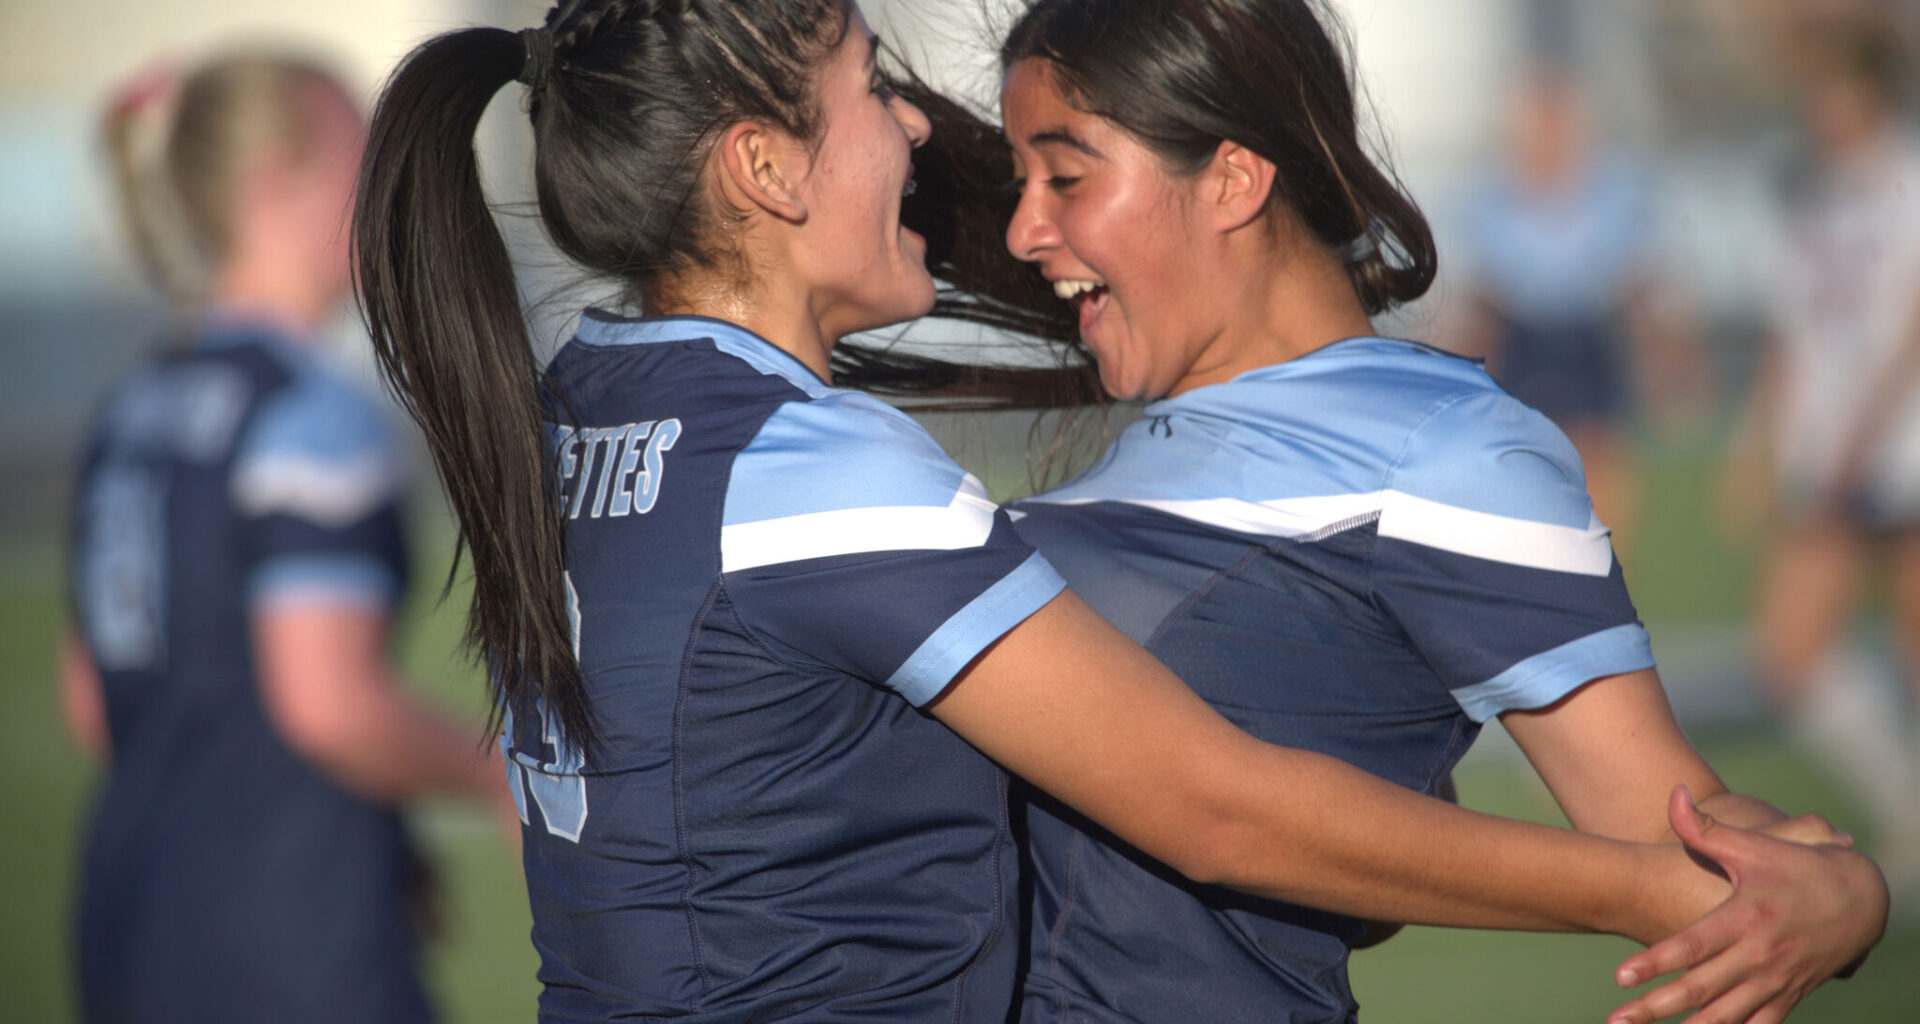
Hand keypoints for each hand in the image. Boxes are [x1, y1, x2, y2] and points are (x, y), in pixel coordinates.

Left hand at [1606, 787, 1887, 1023]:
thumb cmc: (1799, 868)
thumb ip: (1705, 826)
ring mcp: (1776, 981)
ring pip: (1726, 1017)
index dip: (1656, 963)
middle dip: (1654, 1007)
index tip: (1621, 977)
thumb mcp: (1754, 845)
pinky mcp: (1790, 996)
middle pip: (1700, 989)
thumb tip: (1671, 794)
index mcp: (1745, 918)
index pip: (1693, 946)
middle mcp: (1760, 956)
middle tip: (1616, 1020)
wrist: (1861, 898)